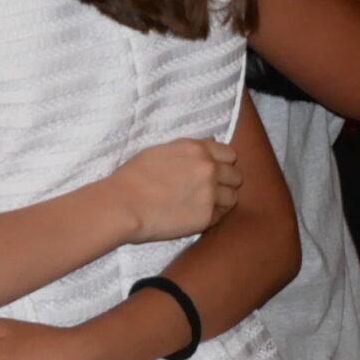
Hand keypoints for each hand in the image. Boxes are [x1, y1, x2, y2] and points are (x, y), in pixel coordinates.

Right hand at [110, 137, 239, 239]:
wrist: (123, 204)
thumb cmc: (134, 176)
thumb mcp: (161, 151)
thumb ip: (189, 149)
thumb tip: (211, 142)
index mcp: (196, 149)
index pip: (229, 154)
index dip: (222, 163)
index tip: (212, 171)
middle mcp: (208, 168)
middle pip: (236, 176)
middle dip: (225, 182)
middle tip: (206, 190)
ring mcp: (210, 193)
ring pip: (233, 198)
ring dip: (220, 201)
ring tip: (199, 204)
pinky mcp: (207, 217)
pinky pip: (221, 216)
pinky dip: (210, 216)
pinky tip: (192, 215)